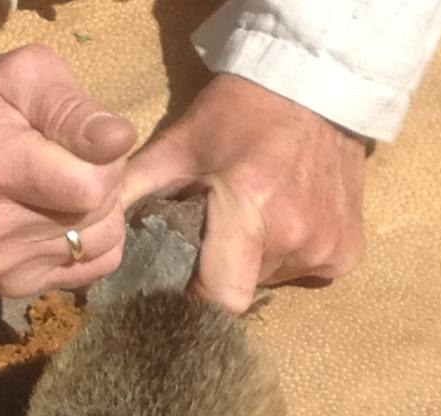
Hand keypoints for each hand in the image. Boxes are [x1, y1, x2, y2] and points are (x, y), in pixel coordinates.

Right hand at [0, 44, 136, 296]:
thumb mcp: (28, 75)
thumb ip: (74, 108)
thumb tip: (121, 141)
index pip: (91, 186)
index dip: (105, 158)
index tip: (77, 138)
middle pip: (98, 215)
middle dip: (101, 182)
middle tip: (65, 158)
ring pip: (102, 244)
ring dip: (99, 213)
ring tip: (61, 186)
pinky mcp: (9, 284)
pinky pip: (93, 267)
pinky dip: (91, 240)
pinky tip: (60, 215)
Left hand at [122, 73, 367, 312]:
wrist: (316, 86)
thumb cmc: (237, 115)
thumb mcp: (176, 145)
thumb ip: (134, 189)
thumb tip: (92, 232)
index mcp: (250, 209)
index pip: (220, 298)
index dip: (193, 304)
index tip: (177, 291)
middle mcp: (295, 237)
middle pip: (240, 291)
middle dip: (219, 272)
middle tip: (213, 238)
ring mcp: (327, 247)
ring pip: (270, 282)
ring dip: (253, 263)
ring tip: (249, 222)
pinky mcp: (348, 252)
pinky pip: (305, 274)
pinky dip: (287, 257)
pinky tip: (284, 221)